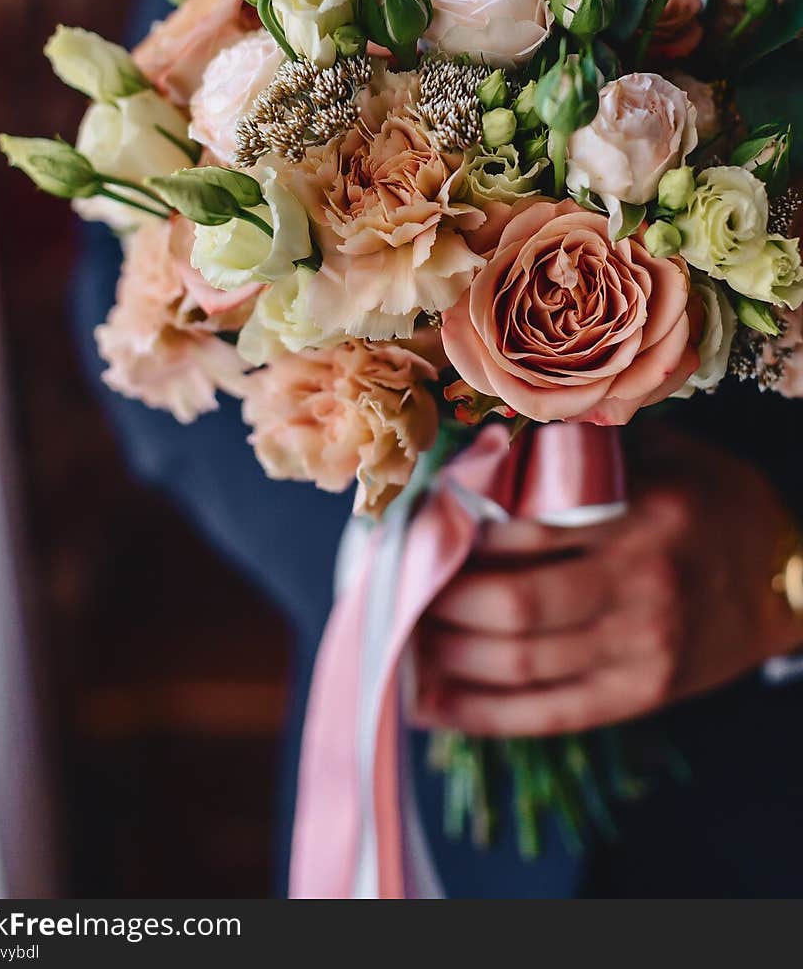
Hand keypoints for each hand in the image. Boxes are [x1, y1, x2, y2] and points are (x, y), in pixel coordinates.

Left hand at [414, 428, 802, 736]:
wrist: (784, 580)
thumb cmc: (711, 501)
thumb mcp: (663, 452)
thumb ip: (584, 449)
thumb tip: (482, 447)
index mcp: (644, 519)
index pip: (529, 529)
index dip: (459, 530)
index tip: (414, 523)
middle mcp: (643, 590)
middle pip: (516, 606)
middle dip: (442, 600)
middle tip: (397, 582)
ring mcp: (642, 653)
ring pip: (523, 666)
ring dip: (447, 656)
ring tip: (400, 636)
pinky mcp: (639, 697)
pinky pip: (547, 714)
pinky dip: (482, 713)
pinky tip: (432, 700)